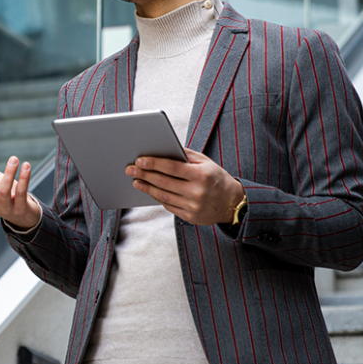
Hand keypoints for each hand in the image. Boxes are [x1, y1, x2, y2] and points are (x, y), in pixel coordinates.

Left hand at [125, 148, 244, 225]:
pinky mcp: (190, 217)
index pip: (171, 167)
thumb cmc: (216, 178)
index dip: (153, 164)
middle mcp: (196, 192)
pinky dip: (157, 198)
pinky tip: (149, 190)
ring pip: (163, 196)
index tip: (139, 160)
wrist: (232, 203)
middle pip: (164, 182)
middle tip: (130, 169)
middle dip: (144, 175)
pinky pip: (169, 206)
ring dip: (147, 188)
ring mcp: (193, 206)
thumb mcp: (205, 162)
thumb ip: (185, 154)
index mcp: (201, 175)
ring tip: (136, 181)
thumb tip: (163, 146)